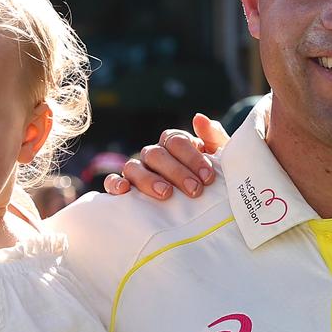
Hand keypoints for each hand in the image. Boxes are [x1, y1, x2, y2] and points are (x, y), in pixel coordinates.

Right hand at [104, 113, 229, 198]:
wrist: (206, 213)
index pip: (176, 141)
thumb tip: (199, 118)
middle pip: (157, 154)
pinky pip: (111, 182)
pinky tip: (124, 192)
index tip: (208, 177)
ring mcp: (137, 172)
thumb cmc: (210, 184)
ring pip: (133, 166)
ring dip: (148, 179)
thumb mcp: (220, 163)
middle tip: (195, 190)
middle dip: (177, 172)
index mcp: (175, 145)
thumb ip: (214, 139)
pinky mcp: (125, 190)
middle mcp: (154, 156)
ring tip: (166, 194)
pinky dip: (114, 184)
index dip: (192, 157)